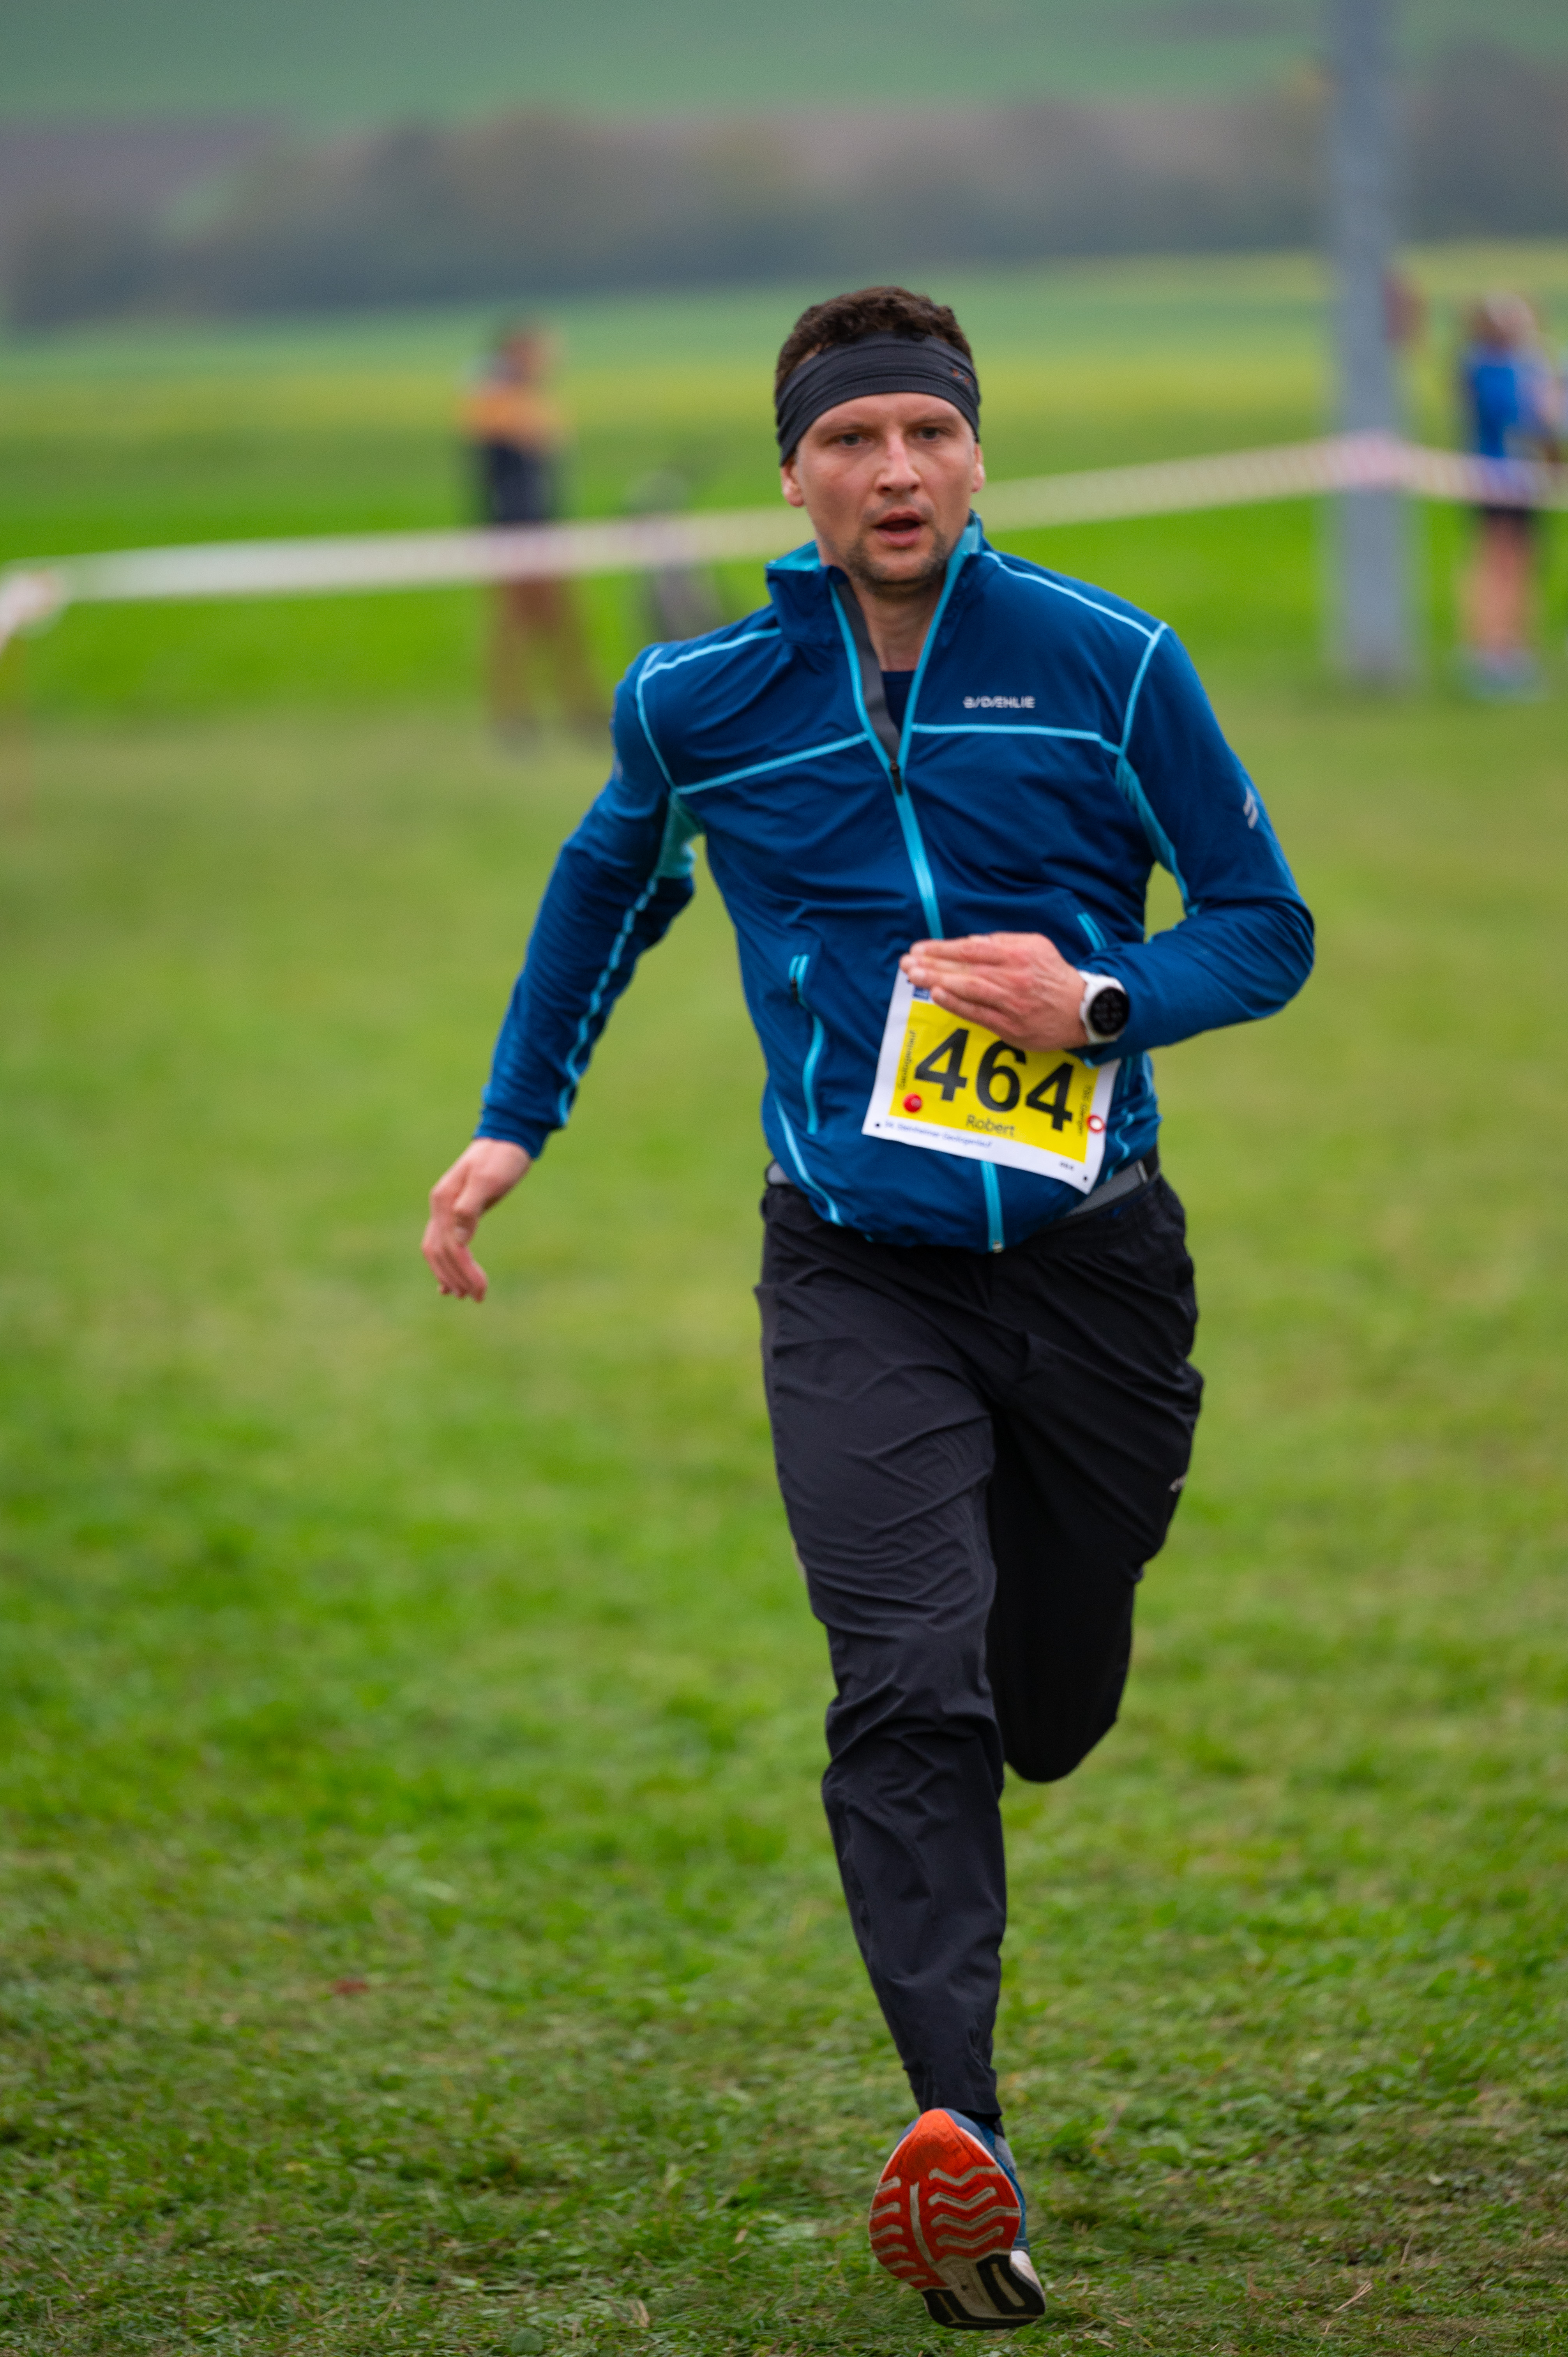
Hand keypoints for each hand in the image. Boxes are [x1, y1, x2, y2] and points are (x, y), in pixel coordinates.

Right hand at [422, 1138, 530, 1301]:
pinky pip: (445, 1242)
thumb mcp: (488, 1180)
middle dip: (456, 1277)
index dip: (463, 1271)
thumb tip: (458, 1240)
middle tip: (477, 1298)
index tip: (480, 1291)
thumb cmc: (501, 1158)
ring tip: (465, 1295)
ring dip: (450, 1274)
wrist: (507, 1138)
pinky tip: (452, 1280)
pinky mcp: (456, 1210)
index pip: (450, 1247)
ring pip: (438, 1250)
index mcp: (443, 1201)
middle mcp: (439, 1206)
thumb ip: (469, 1208)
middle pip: (439, 1252)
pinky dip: (447, 1263)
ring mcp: (445, 1208)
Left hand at [900, 932, 1087, 1052]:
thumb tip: (969, 943)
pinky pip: (978, 1013)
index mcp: (1017, 954)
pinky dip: (957, 1004)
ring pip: (969, 989)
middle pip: (966, 968)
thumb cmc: (1054, 976)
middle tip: (907, 963)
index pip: (971, 949)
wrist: (1085, 1010)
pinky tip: (937, 995)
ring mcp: (1011, 1003)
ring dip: (938, 981)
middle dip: (932, 964)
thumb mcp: (1036, 946)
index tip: (918, 948)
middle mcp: (1013, 977)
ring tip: (914, 976)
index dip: (942, 948)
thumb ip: (1003, 942)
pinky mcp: (1011, 1026)